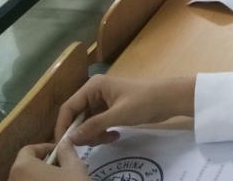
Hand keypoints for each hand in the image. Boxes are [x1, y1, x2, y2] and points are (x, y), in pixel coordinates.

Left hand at [9, 141, 86, 180]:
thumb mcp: (74, 167)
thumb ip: (66, 151)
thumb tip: (64, 142)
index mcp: (23, 167)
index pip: (28, 149)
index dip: (44, 148)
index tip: (59, 152)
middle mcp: (13, 179)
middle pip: (25, 165)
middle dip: (42, 163)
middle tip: (60, 166)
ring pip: (26, 178)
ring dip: (39, 175)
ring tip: (57, 178)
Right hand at [55, 75, 194, 146]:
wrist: (168, 99)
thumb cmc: (144, 102)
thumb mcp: (118, 115)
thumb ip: (94, 126)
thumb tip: (71, 139)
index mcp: (93, 86)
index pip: (68, 107)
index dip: (63, 126)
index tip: (63, 146)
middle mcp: (94, 92)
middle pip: (77, 117)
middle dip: (83, 133)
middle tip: (94, 143)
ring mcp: (102, 101)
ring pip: (87, 124)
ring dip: (95, 135)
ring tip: (110, 138)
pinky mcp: (110, 110)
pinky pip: (97, 125)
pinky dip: (102, 133)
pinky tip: (115, 136)